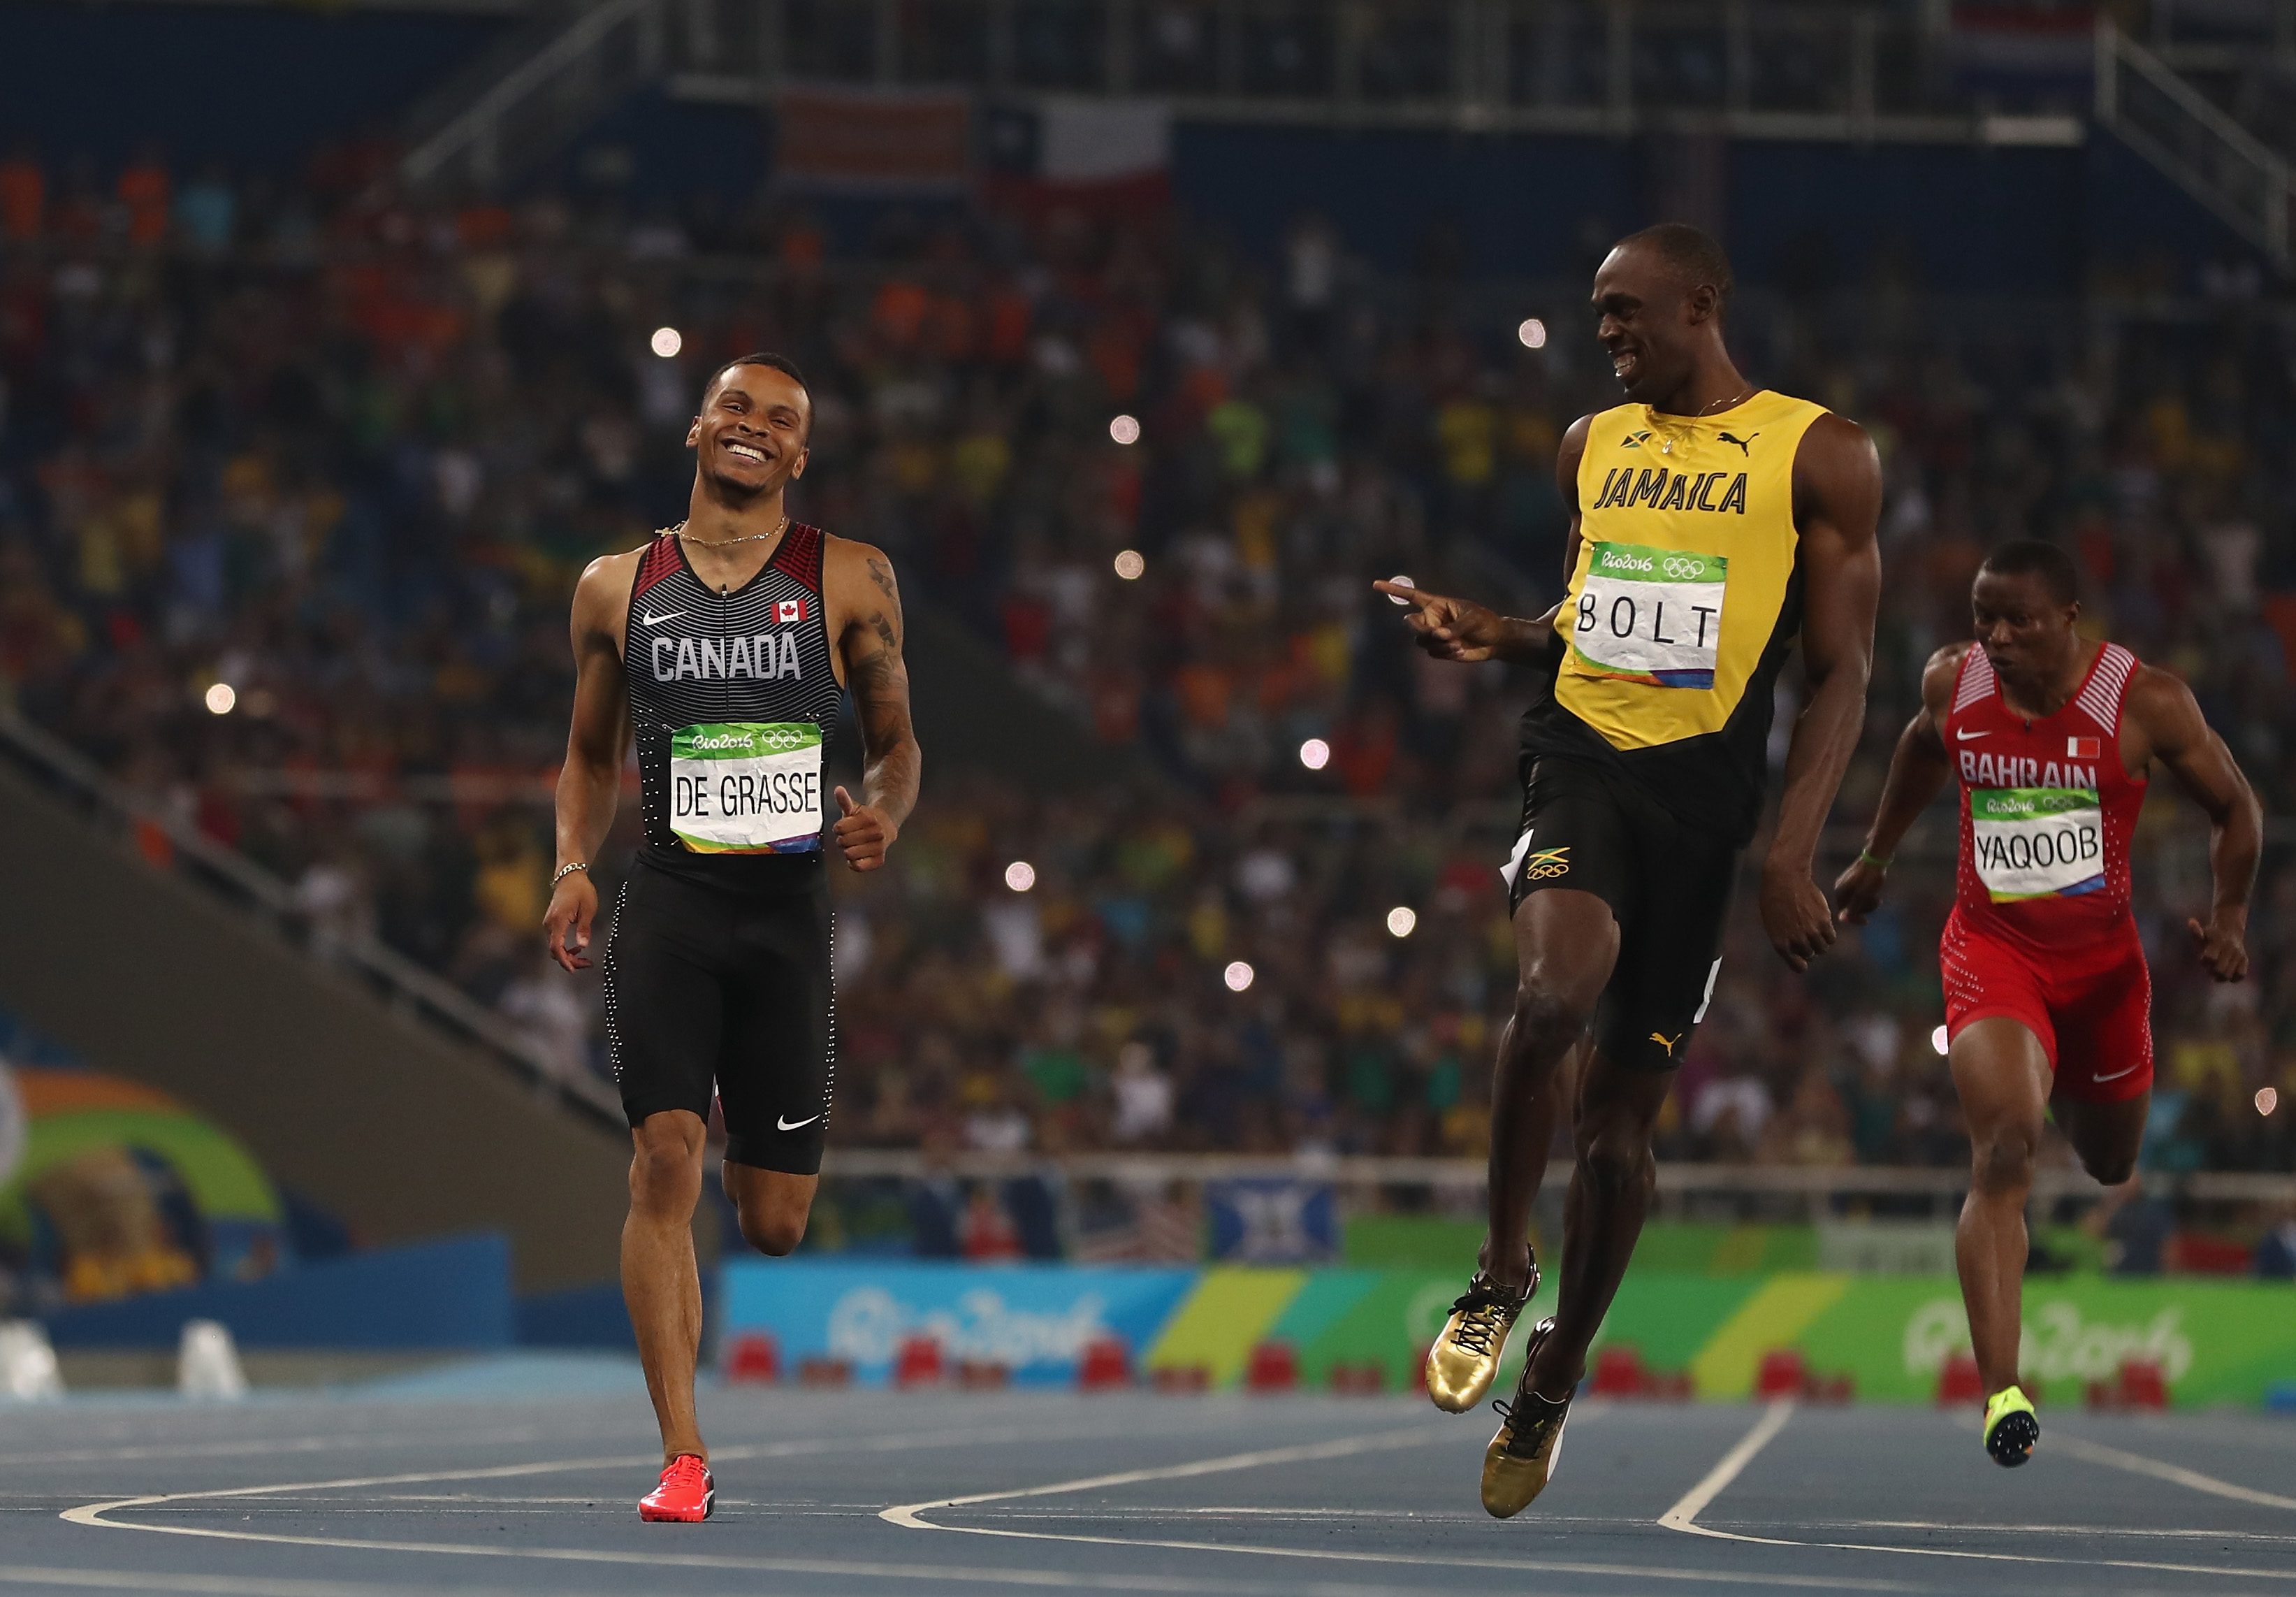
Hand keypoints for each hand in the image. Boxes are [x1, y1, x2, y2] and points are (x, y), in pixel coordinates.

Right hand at [543, 871, 598, 971]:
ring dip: (567, 956)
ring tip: (584, 959)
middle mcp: (549, 924)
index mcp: (558, 921)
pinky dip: (564, 948)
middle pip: (554, 950)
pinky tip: (577, 948)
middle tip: (587, 964)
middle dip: (569, 961)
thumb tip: (583, 946)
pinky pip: (555, 940)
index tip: (573, 970)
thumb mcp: (588, 909)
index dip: (564, 961)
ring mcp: (548, 924)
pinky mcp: (551, 923)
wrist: (569, 876)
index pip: (556, 947)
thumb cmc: (580, 890)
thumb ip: (584, 928)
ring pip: (554, 947)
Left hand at [833, 785, 897, 871]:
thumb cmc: (866, 819)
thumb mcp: (855, 808)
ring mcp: (879, 847)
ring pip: (849, 854)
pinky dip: (854, 863)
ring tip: (855, 844)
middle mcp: (876, 833)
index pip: (839, 828)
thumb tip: (838, 789)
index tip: (844, 826)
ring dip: (848, 850)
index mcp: (868, 819)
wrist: (886, 826)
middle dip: (843, 839)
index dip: (838, 827)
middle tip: (851, 836)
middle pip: (842, 842)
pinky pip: (858, 866)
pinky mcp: (879, 860)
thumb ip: (845, 800)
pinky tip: (858, 855)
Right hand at [1372, 581, 1513, 662]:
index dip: (1393, 590)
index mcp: (1436, 604)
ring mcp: (1434, 635)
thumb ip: (1454, 627)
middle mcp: (1431, 619)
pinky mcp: (1439, 649)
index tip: (1375, 584)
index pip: (1411, 595)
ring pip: (1422, 642)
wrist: (1495, 641)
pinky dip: (1445, 653)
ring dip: (1438, 645)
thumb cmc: (1485, 623)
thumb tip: (1438, 636)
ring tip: (1458, 645)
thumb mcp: (1473, 620)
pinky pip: (1433, 653)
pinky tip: (1461, 650)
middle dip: (1423, 631)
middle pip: (1412, 625)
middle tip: (1440, 635)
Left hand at [1760, 863, 1836, 972]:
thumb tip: (1796, 952)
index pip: (1798, 966)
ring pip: (1823, 948)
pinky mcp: (1824, 922)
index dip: (1802, 963)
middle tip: (1806, 935)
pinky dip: (1828, 934)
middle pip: (1811, 955)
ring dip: (1820, 942)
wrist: (1785, 880)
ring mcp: (1812, 932)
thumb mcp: (1773, 924)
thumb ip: (1784, 940)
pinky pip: (1831, 937)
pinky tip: (1822, 925)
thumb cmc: (1775, 900)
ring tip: (1815, 930)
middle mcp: (1797, 941)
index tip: (1803, 958)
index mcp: (1781, 944)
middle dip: (1810, 948)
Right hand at [1831, 854, 1887, 925]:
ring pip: (1856, 900)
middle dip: (1864, 909)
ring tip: (1878, 899)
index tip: (1867, 921)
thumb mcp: (1862, 895)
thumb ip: (1852, 908)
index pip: (1844, 912)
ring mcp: (1847, 883)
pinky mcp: (1854, 879)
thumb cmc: (1869, 877)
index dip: (1855, 919)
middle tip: (1877, 903)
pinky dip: (1867, 896)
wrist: (1876, 857)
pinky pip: (1859, 894)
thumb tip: (1841, 919)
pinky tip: (1875, 893)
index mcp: (1839, 892)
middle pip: (1851, 907)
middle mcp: (1840, 888)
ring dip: (1867, 903)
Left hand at [2188, 912, 2248, 981]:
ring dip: (2220, 977)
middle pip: (2219, 970)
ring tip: (2216, 971)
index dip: (2204, 961)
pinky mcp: (2245, 960)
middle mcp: (2230, 948)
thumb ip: (2196, 932)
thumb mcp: (2202, 934)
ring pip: (2229, 975)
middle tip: (2209, 968)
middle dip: (2211, 972)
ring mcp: (2239, 955)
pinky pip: (2240, 975)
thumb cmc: (2211, 936)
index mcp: (2218, 942)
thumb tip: (2191, 921)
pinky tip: (2228, 972)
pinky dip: (2233, 977)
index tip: (2203, 958)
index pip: (2210, 958)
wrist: (2230, 931)